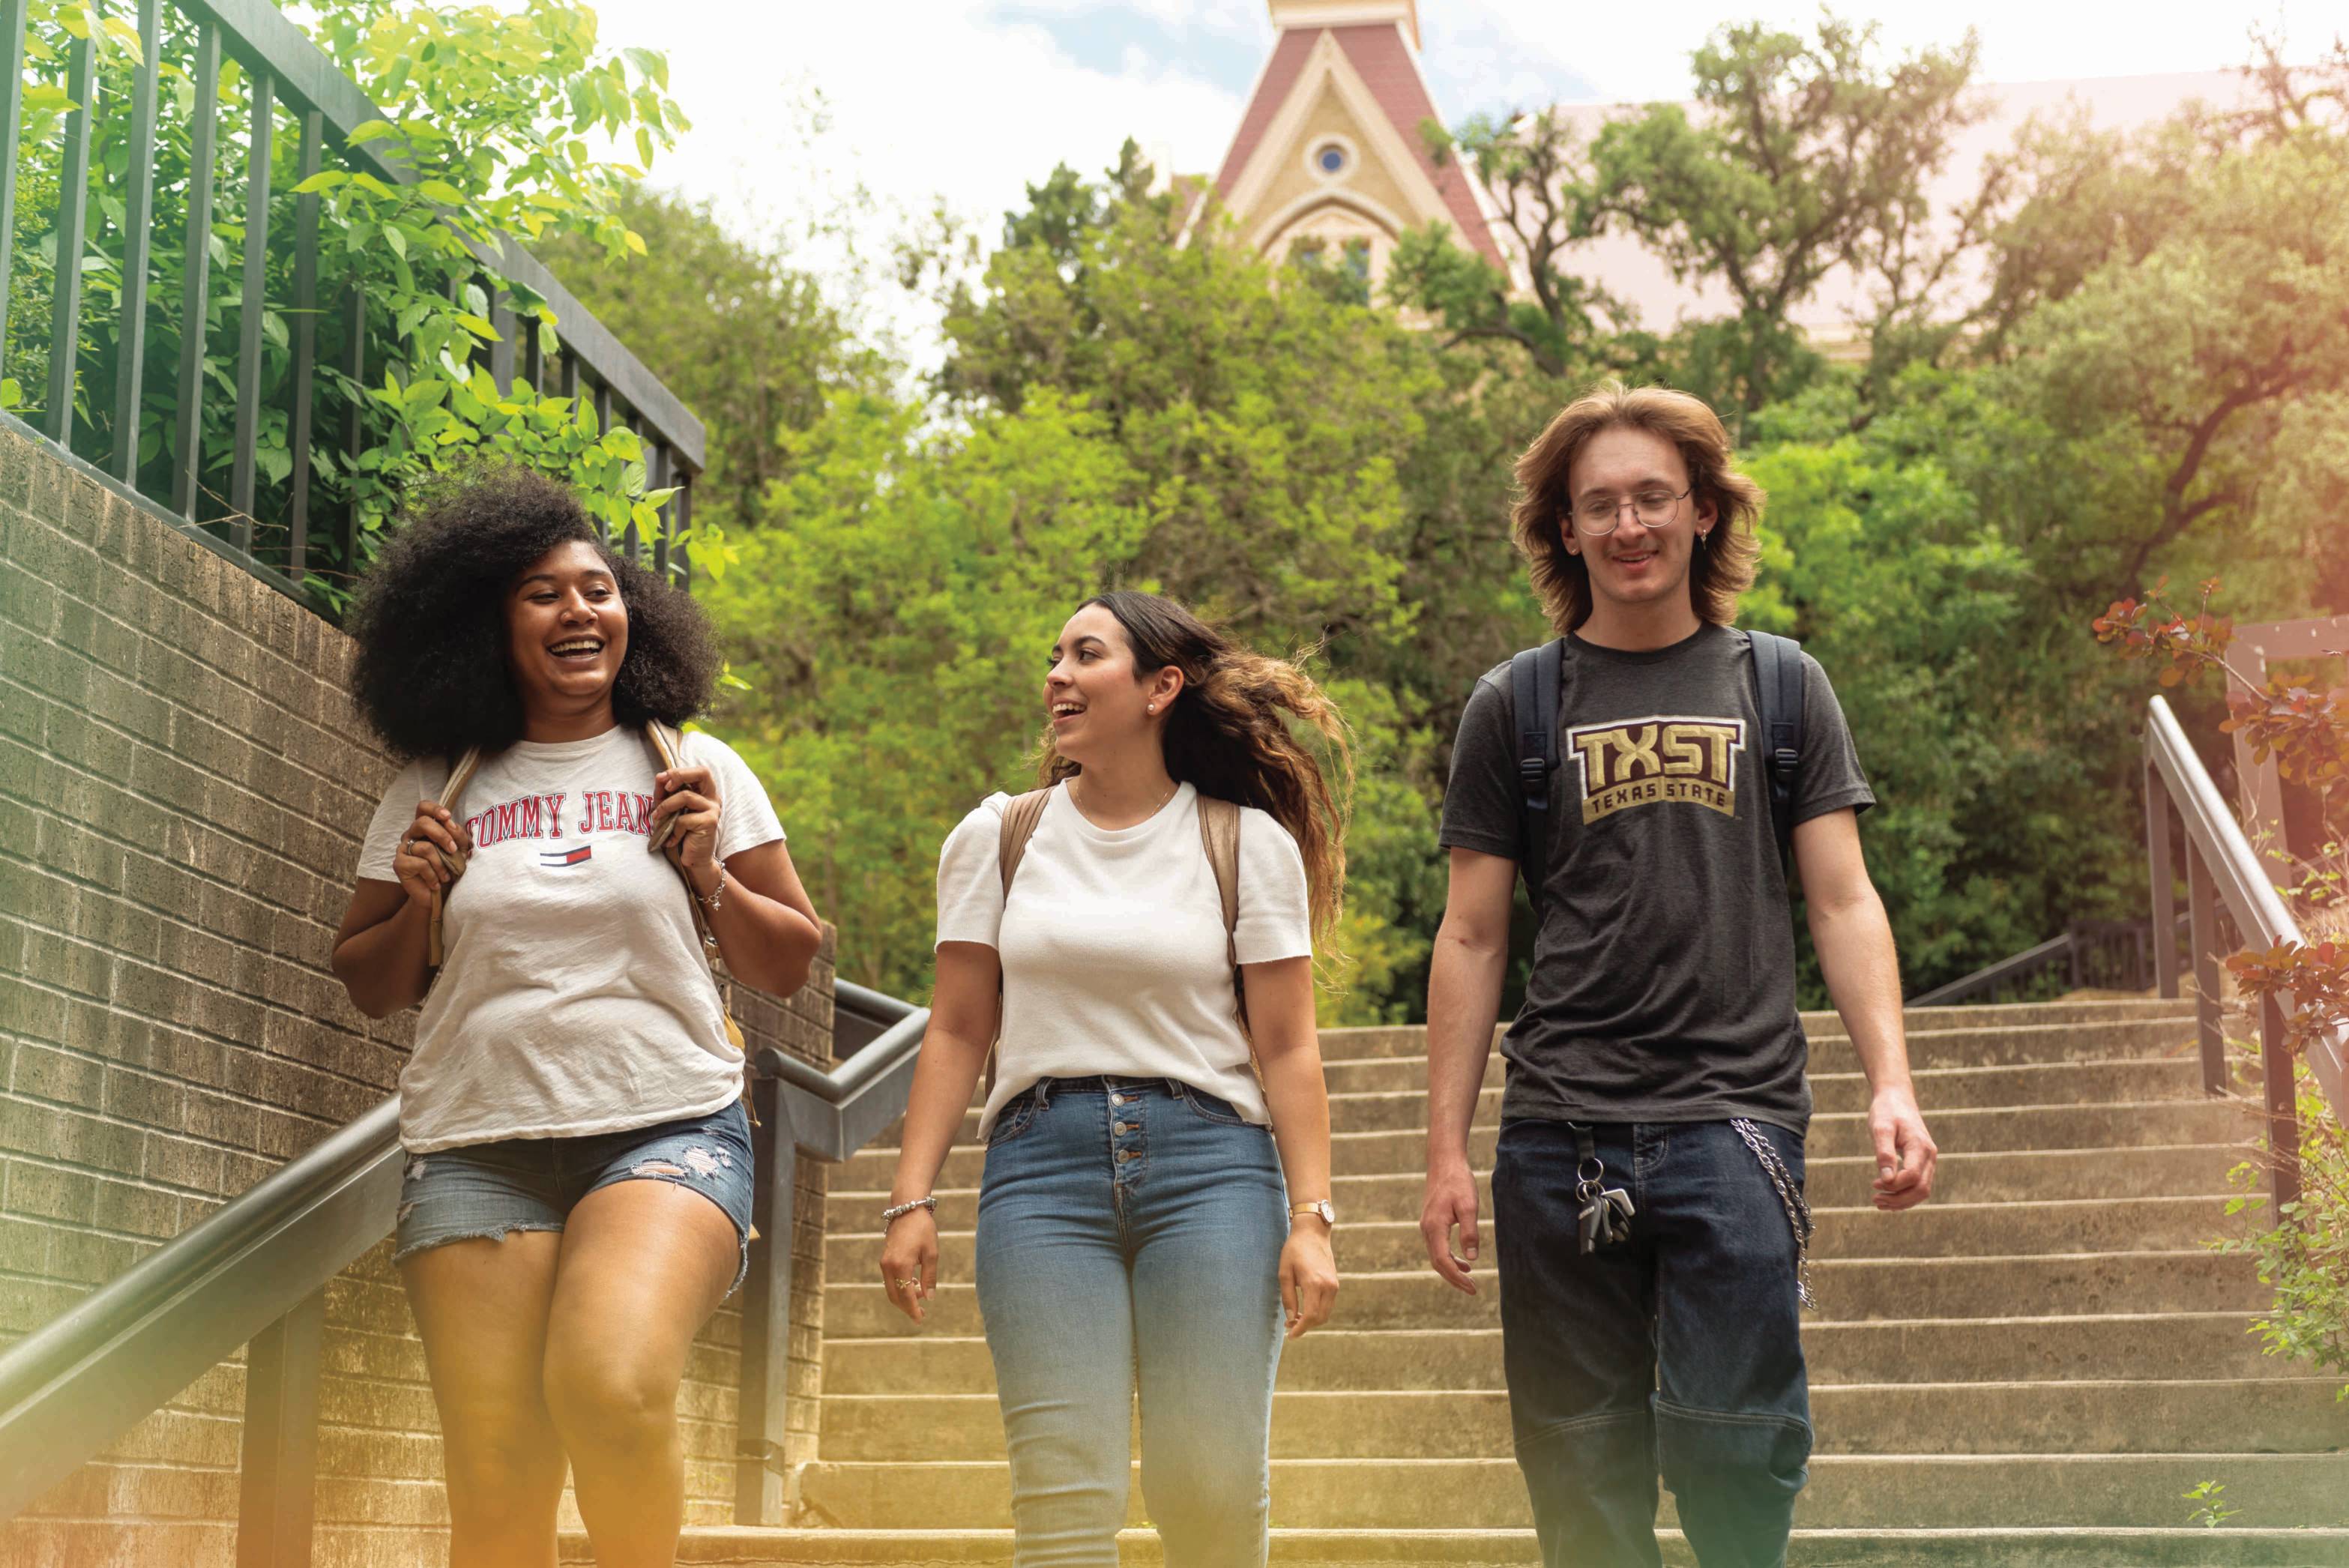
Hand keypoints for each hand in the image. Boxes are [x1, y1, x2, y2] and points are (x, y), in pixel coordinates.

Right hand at [392, 800, 469, 909]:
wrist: (440, 896)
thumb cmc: (450, 869)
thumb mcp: (460, 850)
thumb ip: (457, 836)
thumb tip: (450, 824)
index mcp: (425, 828)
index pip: (423, 808)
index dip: (434, 809)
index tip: (447, 817)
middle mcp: (412, 835)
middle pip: (422, 822)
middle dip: (442, 835)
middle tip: (453, 850)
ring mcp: (403, 848)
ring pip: (425, 847)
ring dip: (441, 864)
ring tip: (446, 876)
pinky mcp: (399, 864)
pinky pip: (420, 864)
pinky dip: (433, 875)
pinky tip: (435, 882)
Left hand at [652, 763, 722, 890]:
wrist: (693, 859)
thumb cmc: (680, 833)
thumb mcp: (669, 809)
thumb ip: (665, 792)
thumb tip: (660, 776)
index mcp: (705, 791)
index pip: (698, 771)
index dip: (679, 771)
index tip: (662, 780)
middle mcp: (712, 798)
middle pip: (702, 772)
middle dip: (680, 775)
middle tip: (666, 786)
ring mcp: (713, 809)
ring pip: (686, 796)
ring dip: (666, 807)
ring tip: (657, 819)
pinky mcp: (710, 822)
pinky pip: (684, 819)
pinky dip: (673, 829)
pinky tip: (672, 839)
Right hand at [878, 1206, 937, 1324]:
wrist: (907, 1209)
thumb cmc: (923, 1229)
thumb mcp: (932, 1253)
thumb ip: (929, 1277)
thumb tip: (929, 1298)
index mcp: (901, 1265)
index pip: (906, 1295)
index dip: (913, 1310)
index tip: (920, 1320)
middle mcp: (889, 1266)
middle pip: (895, 1296)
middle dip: (907, 1307)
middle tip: (921, 1314)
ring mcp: (884, 1263)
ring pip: (892, 1289)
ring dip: (904, 1296)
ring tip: (921, 1294)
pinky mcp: (884, 1259)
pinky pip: (890, 1280)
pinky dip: (901, 1286)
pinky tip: (914, 1284)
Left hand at [1279, 1222, 1336, 1339]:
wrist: (1312, 1232)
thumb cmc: (1294, 1250)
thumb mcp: (1284, 1273)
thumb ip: (1288, 1298)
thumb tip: (1291, 1318)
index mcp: (1314, 1283)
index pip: (1311, 1316)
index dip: (1301, 1329)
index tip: (1291, 1335)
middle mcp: (1328, 1286)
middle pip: (1320, 1318)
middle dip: (1305, 1326)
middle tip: (1289, 1325)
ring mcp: (1334, 1285)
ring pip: (1326, 1313)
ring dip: (1312, 1319)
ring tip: (1296, 1317)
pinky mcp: (1335, 1283)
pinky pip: (1328, 1304)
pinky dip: (1318, 1311)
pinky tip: (1305, 1308)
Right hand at [1419, 1159, 1481, 1293]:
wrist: (1444, 1162)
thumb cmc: (1458, 1182)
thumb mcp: (1469, 1206)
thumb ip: (1470, 1233)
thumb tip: (1471, 1259)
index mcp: (1434, 1227)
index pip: (1443, 1261)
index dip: (1457, 1278)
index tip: (1472, 1288)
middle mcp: (1426, 1229)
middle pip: (1437, 1263)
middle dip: (1454, 1279)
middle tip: (1472, 1289)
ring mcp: (1427, 1225)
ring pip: (1436, 1256)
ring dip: (1451, 1270)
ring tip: (1470, 1279)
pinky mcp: (1431, 1222)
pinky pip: (1437, 1247)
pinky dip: (1449, 1258)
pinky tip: (1464, 1261)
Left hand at [1869, 1084, 1937, 1210]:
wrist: (1897, 1098)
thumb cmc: (1887, 1111)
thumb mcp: (1881, 1127)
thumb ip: (1884, 1152)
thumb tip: (1886, 1180)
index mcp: (1920, 1147)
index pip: (1912, 1177)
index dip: (1894, 1186)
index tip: (1874, 1183)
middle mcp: (1930, 1156)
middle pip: (1921, 1189)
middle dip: (1898, 1199)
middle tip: (1875, 1200)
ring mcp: (1929, 1159)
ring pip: (1922, 1190)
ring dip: (1902, 1201)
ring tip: (1879, 1202)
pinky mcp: (1923, 1161)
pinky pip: (1919, 1185)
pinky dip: (1905, 1195)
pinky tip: (1888, 1197)